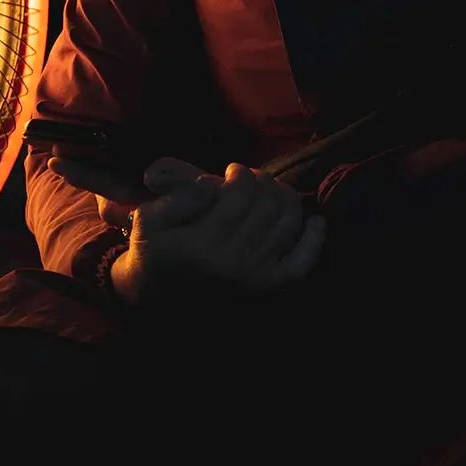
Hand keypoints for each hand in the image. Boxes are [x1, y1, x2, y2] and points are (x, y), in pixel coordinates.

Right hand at [122, 159, 324, 301]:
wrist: (155, 295)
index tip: (232, 169)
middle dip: (263, 181)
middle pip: (267, 206)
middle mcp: (235, 263)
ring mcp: (254, 277)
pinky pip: (300, 264)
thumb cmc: (152, 250)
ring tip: (272, 189)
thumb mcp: (148, 219)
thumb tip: (211, 184)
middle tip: (251, 177)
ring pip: (287, 225)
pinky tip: (316, 221)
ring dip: (286, 199)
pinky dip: (313, 242)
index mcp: (204, 245)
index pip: (240, 195)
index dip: (240, 173)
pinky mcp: (265, 287)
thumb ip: (177, 199)